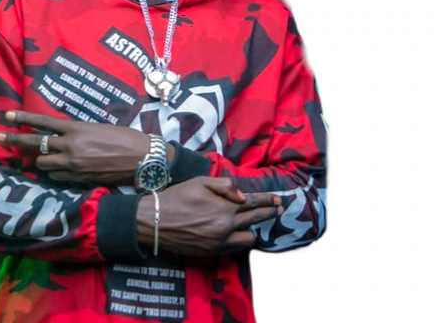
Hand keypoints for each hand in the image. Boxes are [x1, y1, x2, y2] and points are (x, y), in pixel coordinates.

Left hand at [0, 110, 154, 185]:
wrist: (141, 158)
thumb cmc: (125, 138)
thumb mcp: (98, 127)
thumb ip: (78, 131)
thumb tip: (66, 135)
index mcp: (76, 128)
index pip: (43, 122)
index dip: (23, 119)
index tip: (7, 116)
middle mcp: (70, 146)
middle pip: (35, 144)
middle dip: (16, 140)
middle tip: (0, 137)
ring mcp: (73, 164)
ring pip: (43, 164)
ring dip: (41, 160)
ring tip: (43, 157)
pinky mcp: (78, 179)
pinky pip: (57, 177)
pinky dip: (55, 172)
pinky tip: (61, 169)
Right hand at [136, 176, 281, 256]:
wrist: (156, 221)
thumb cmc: (178, 197)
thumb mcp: (201, 182)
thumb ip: (225, 186)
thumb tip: (242, 195)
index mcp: (225, 208)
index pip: (254, 204)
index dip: (268, 200)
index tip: (278, 199)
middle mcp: (227, 228)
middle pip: (256, 220)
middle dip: (268, 213)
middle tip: (278, 208)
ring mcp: (220, 242)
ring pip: (248, 239)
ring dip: (251, 229)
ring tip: (250, 221)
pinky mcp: (212, 252)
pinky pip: (235, 248)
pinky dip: (239, 240)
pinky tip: (237, 233)